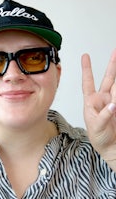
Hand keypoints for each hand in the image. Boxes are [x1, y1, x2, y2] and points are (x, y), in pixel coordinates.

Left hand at [82, 49, 115, 169]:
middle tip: (115, 52)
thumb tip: (113, 105)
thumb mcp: (97, 128)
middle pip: (108, 79)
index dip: (87, 69)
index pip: (88, 82)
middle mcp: (103, 99)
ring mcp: (113, 102)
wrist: (111, 147)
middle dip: (112, 65)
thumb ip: (104, 116)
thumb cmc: (99, 137)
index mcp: (91, 102)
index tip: (85, 56)